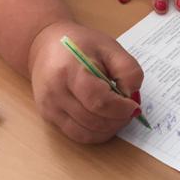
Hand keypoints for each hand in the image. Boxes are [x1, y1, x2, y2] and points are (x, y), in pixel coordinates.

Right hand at [28, 20, 143, 143]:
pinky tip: (104, 120)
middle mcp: (55, 92)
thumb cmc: (80, 44)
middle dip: (117, 120)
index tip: (133, 105)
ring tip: (117, 115)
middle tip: (128, 111)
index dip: (121, 109)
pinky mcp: (48, 116)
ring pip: (85, 133)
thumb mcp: (110, 47)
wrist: (45, 44)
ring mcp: (49, 107)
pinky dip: (95, 133)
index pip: (99, 101)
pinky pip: (76, 135)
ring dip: (108, 130)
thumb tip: (132, 97)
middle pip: (93, 120)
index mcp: (70, 70)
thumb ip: (128, 70)